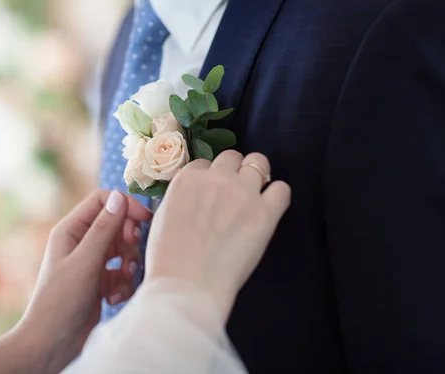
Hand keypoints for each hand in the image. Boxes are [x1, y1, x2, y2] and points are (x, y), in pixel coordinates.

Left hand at [16, 190, 151, 372]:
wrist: (52, 342)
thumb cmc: (60, 300)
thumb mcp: (85, 261)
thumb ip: (103, 229)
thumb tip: (118, 196)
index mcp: (71, 229)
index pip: (102, 201)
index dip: (125, 205)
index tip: (144, 218)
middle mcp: (80, 241)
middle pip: (116, 224)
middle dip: (128, 238)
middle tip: (130, 251)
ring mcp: (91, 261)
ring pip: (123, 248)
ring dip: (129, 263)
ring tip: (123, 280)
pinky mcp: (100, 281)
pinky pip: (121, 271)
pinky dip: (123, 282)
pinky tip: (114, 298)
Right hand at [145, 151, 290, 319]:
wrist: (187, 286)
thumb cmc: (167, 260)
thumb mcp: (162, 217)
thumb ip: (181, 198)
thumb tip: (194, 198)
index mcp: (187, 179)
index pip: (204, 163)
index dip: (209, 177)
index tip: (211, 192)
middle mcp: (216, 178)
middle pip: (232, 157)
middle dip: (233, 171)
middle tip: (234, 192)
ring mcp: (243, 193)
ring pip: (259, 163)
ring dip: (257, 175)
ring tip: (254, 195)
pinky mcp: (265, 213)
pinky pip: (282, 189)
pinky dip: (277, 195)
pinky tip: (270, 208)